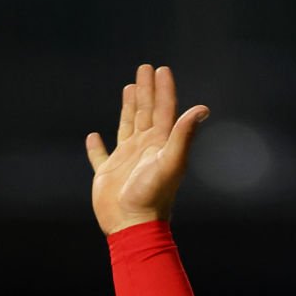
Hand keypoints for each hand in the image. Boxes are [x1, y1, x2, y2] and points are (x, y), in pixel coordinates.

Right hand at [86, 63, 209, 234]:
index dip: (163, 90)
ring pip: (127, 127)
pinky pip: (100, 156)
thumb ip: (183, 135)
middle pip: (145, 113)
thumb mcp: (170, 162)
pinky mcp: (107, 174)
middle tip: (145, 68)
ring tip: (129, 88)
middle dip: (146, 91)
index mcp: (159, 145)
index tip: (161, 69)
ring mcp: (125, 160)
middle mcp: (144, 149)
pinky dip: (96, 147)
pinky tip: (93, 136)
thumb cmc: (152, 196)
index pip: (163, 111)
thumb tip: (202, 109)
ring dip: (128, 108)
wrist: (133, 226)